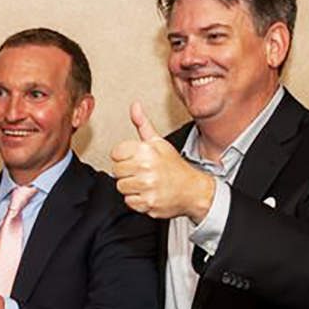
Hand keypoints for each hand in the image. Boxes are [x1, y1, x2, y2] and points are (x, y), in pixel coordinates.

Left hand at [110, 102, 215, 222]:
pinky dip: (137, 200)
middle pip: (116, 171)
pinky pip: (129, 202)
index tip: (135, 159)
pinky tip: (148, 194)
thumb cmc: (174, 166)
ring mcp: (147, 186)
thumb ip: (143, 124)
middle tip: (141, 172)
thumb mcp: (159, 142)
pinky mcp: (148, 202)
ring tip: (145, 183)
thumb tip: (135, 106)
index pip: (115, 153)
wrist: (192, 190)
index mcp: (146, 150)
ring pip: (121, 187)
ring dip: (131, 187)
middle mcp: (146, 167)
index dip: (124, 157)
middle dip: (127, 172)